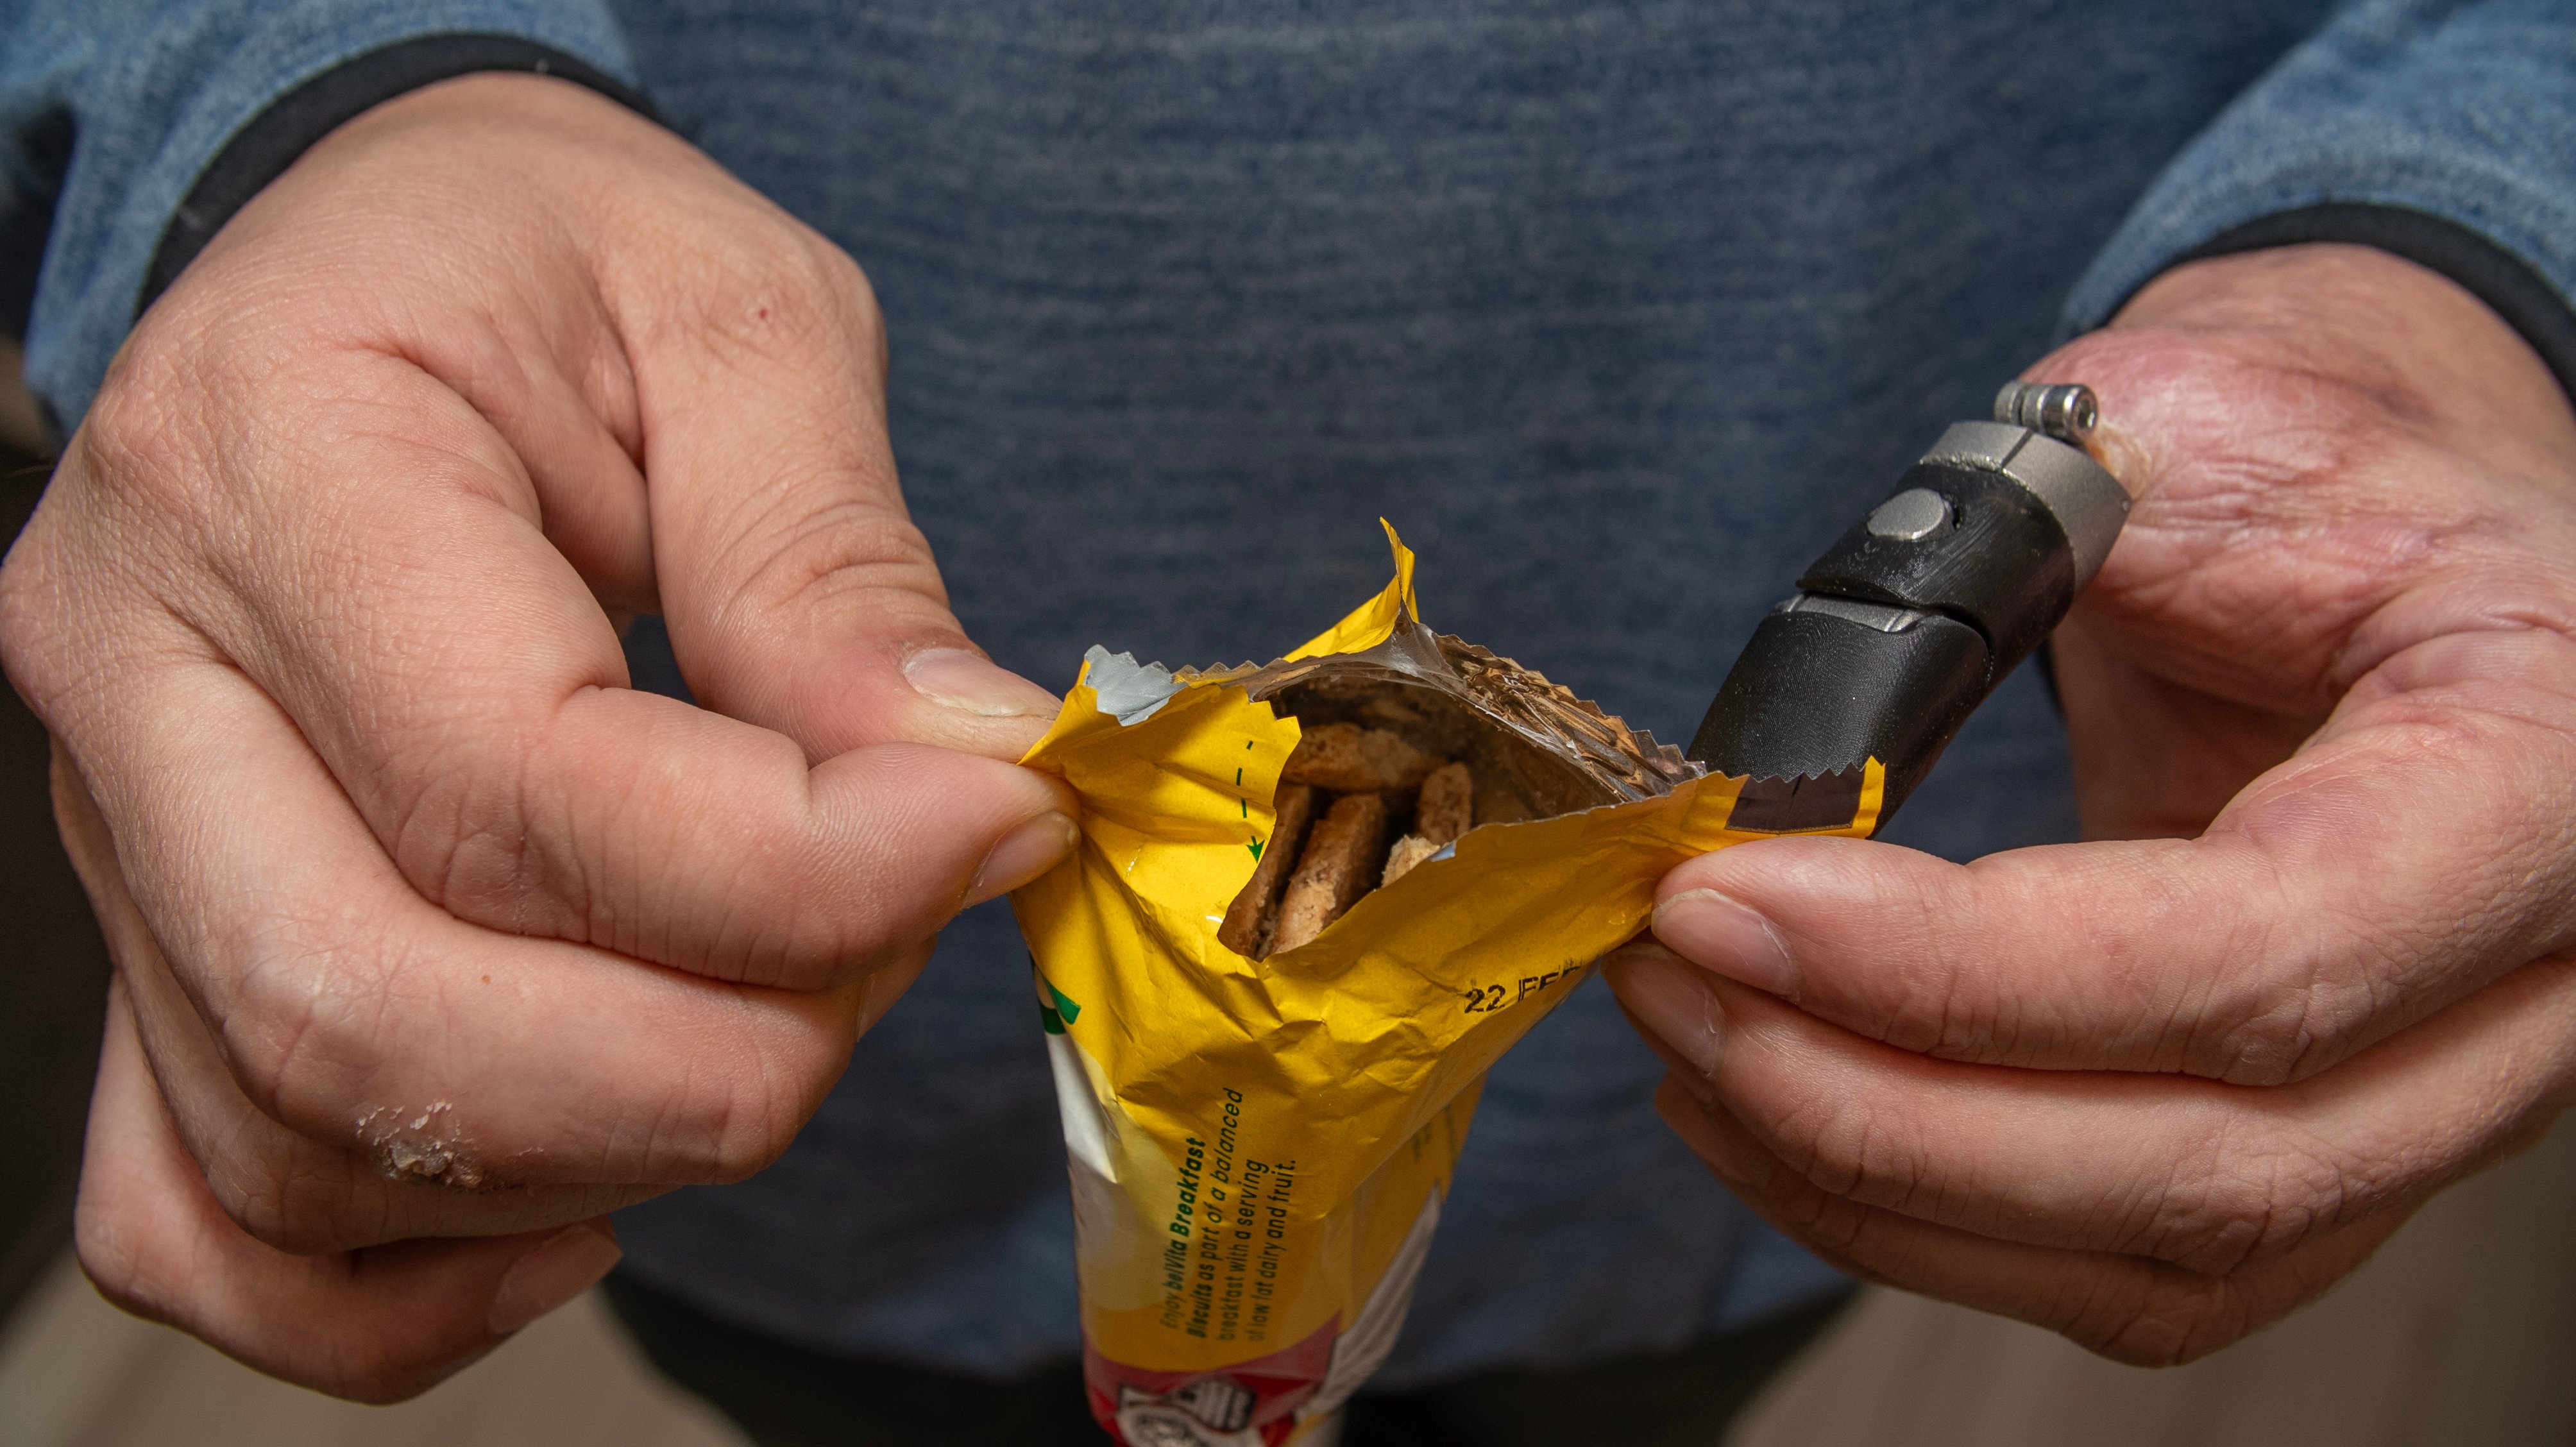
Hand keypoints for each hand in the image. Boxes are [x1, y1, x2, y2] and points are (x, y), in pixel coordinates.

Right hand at [0, 74, 1075, 1398]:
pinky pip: (206, 1219)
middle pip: (372, 1010)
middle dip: (705, 1057)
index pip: (509, 779)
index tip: (996, 826)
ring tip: (784, 1000)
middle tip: (899, 944)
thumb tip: (960, 780)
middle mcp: (138, 677)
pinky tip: (595, 1203)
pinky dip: (404, 1291)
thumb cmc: (552, 261)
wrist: (380, 259)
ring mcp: (117, 841)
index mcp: (273, 465)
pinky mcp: (155, 949)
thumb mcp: (737, 316)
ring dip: (614, 1146)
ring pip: (314, 1141)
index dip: (794, 869)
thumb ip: (838, 561)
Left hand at [1607, 244, 2575, 1363]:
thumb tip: (1787, 762)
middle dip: (1886, 1107)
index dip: (1966, 970)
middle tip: (1676, 977)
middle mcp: (2530, 984)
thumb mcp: (2181, 429)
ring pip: (2163, 1257)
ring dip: (1878, 1184)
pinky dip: (1922, 1216)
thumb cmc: (2309, 463)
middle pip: (2214, 1164)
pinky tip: (1771, 1110)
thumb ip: (2003, 566)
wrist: (2384, 524)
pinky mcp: (2316, 1140)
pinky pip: (2123, 1261)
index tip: (1731, 902)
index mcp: (2537, 773)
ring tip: (1691, 1041)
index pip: (2263, 954)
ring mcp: (2433, 1092)